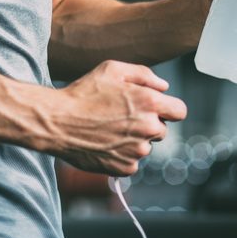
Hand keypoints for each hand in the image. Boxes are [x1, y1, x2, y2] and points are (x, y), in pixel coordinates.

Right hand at [52, 60, 186, 175]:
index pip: (180, 111)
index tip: (156, 109)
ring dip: (134, 140)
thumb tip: (163, 87)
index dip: (169, 109)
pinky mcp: (125, 167)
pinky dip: (122, 155)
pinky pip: (132, 162)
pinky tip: (105, 143)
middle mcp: (148, 128)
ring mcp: (137, 151)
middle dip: (147, 123)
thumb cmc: (83, 93)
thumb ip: (144, 75)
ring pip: (145, 146)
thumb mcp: (113, 70)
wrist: (57, 122)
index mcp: (150, 103)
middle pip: (162, 129)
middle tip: (122, 117)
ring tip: (109, 129)